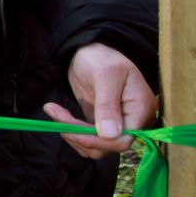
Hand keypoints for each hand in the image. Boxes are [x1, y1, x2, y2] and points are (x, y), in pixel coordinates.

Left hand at [44, 42, 158, 158]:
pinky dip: (70, 130)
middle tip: (56, 114)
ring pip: (95, 146)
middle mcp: (132, 121)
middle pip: (107, 146)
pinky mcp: (100, 123)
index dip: (97, 140)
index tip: (70, 130)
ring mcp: (116, 123)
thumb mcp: (106, 76)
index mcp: (141, 110)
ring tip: (55, 111)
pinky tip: (57, 113)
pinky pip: (87, 138)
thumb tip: (110, 135)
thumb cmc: (102, 57)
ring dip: (72, 134)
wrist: (89, 50)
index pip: (123, 140)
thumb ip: (108, 105)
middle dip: (79, 135)